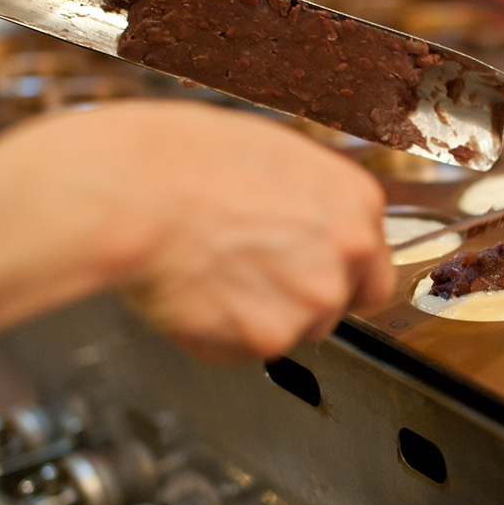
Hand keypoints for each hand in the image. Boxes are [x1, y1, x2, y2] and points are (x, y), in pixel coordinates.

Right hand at [0, 100, 394, 404]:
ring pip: (291, 330)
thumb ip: (308, 199)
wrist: (131, 190)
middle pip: (339, 303)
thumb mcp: (270, 154)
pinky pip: (244, 350)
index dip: (335, 270)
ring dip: (255, 316)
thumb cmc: (183, 157)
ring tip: (207, 272)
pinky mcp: (267, 338)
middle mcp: (350, 252)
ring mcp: (312, 299)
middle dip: (302, 300)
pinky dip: (217, 335)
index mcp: (356, 200)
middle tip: (250, 280)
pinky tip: (191, 293)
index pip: (372, 262)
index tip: (304, 270)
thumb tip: (307, 221)